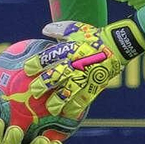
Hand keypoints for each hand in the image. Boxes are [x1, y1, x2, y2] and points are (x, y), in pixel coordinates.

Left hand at [24, 19, 144, 119]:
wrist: (117, 46)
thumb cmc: (94, 36)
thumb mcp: (76, 29)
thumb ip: (59, 30)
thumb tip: (44, 30)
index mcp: (68, 50)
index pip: (47, 57)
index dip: (35, 64)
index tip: (27, 69)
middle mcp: (74, 65)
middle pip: (54, 77)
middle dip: (42, 85)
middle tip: (34, 92)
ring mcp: (84, 77)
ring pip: (67, 93)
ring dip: (57, 102)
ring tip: (51, 109)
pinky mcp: (94, 86)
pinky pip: (83, 100)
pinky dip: (76, 109)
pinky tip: (69, 114)